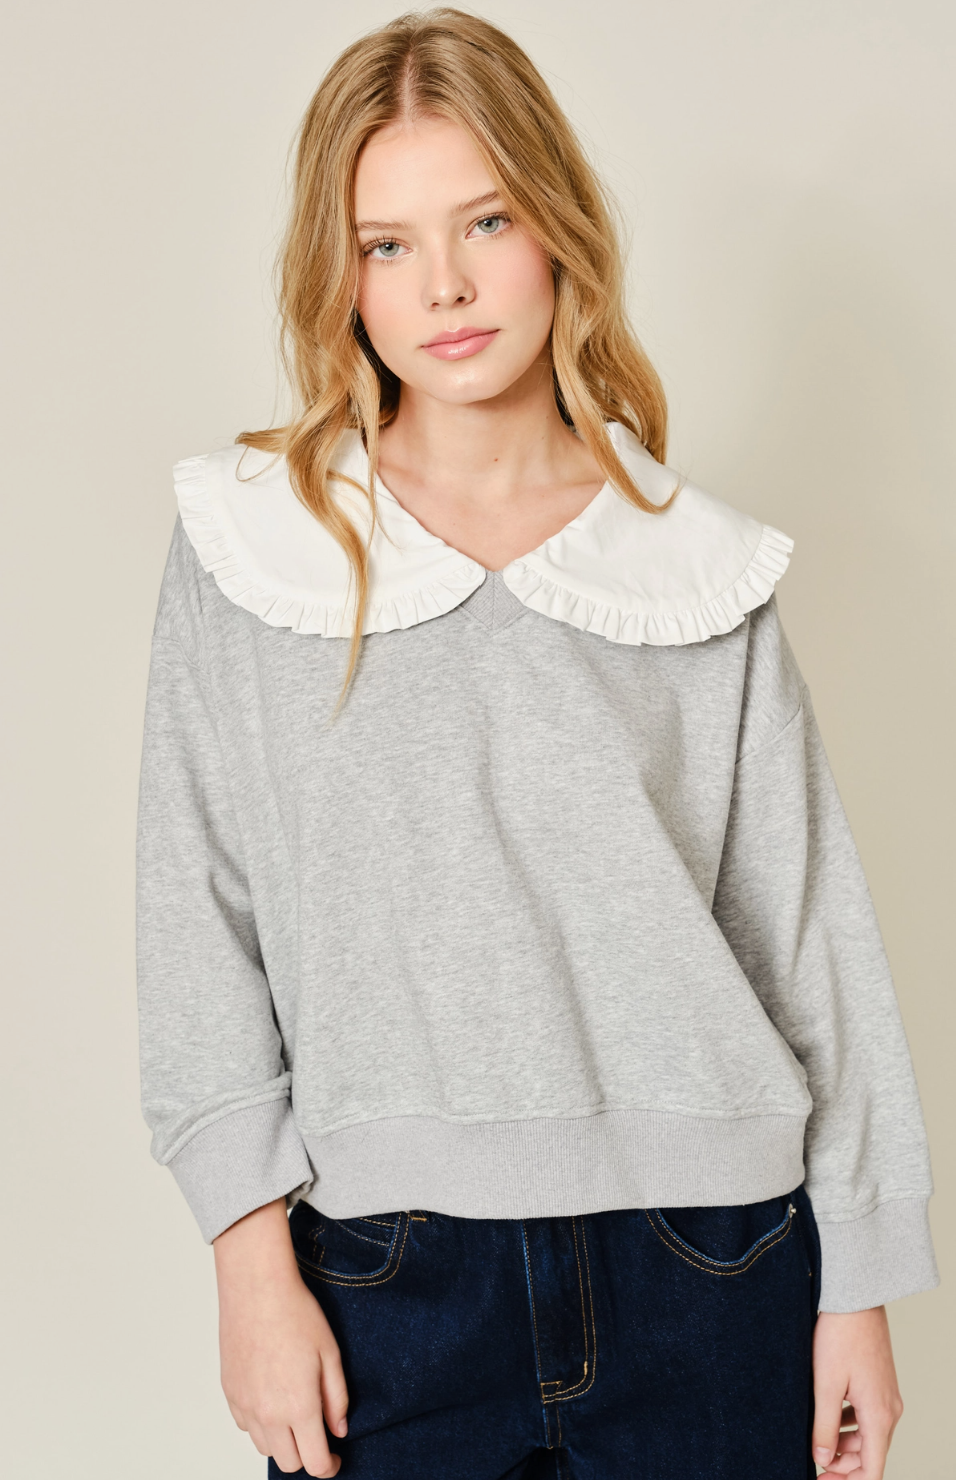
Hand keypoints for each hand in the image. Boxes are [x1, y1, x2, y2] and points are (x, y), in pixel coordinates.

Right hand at [213, 1198, 348, 1476]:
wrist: (257, 1288)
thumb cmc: (296, 1314)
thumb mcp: (330, 1354)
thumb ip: (337, 1399)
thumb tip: (339, 1429)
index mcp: (298, 1408)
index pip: (314, 1463)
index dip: (329, 1467)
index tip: (335, 1459)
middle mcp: (267, 1415)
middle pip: (289, 1462)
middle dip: (307, 1453)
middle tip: (318, 1430)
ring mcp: (245, 1406)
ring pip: (265, 1447)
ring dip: (283, 1440)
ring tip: (295, 1410)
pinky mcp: (229, 1393)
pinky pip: (246, 1426)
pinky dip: (261, 1423)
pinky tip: (272, 1397)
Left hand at [812, 1307, 902, 1477]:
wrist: (855, 1299)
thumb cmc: (840, 1337)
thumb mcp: (825, 1385)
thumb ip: (825, 1426)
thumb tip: (822, 1458)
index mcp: (879, 1416)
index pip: (872, 1471)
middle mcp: (889, 1410)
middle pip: (871, 1455)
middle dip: (844, 1465)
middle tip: (814, 1461)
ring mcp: (886, 1396)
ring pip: (868, 1436)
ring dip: (845, 1445)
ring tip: (817, 1440)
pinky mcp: (879, 1383)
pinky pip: (867, 1416)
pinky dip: (849, 1424)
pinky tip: (827, 1416)